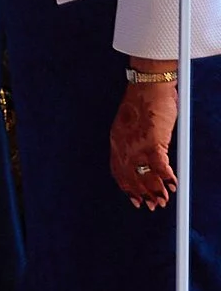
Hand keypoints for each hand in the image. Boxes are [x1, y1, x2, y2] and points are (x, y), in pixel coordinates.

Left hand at [112, 77, 177, 209]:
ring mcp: (137, 146)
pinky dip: (168, 179)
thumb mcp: (130, 124)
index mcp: (116, 140)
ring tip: (164, 199)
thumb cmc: (143, 101)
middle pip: (131, 178)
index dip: (127, 188)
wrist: (149, 86)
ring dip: (157, 191)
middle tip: (153, 205)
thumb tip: (145, 158)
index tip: (135, 199)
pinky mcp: (153, 143)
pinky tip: (174, 184)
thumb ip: (134, 141)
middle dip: (143, 194)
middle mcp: (123, 146)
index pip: (118, 171)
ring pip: (146, 177)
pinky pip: (161, 169)